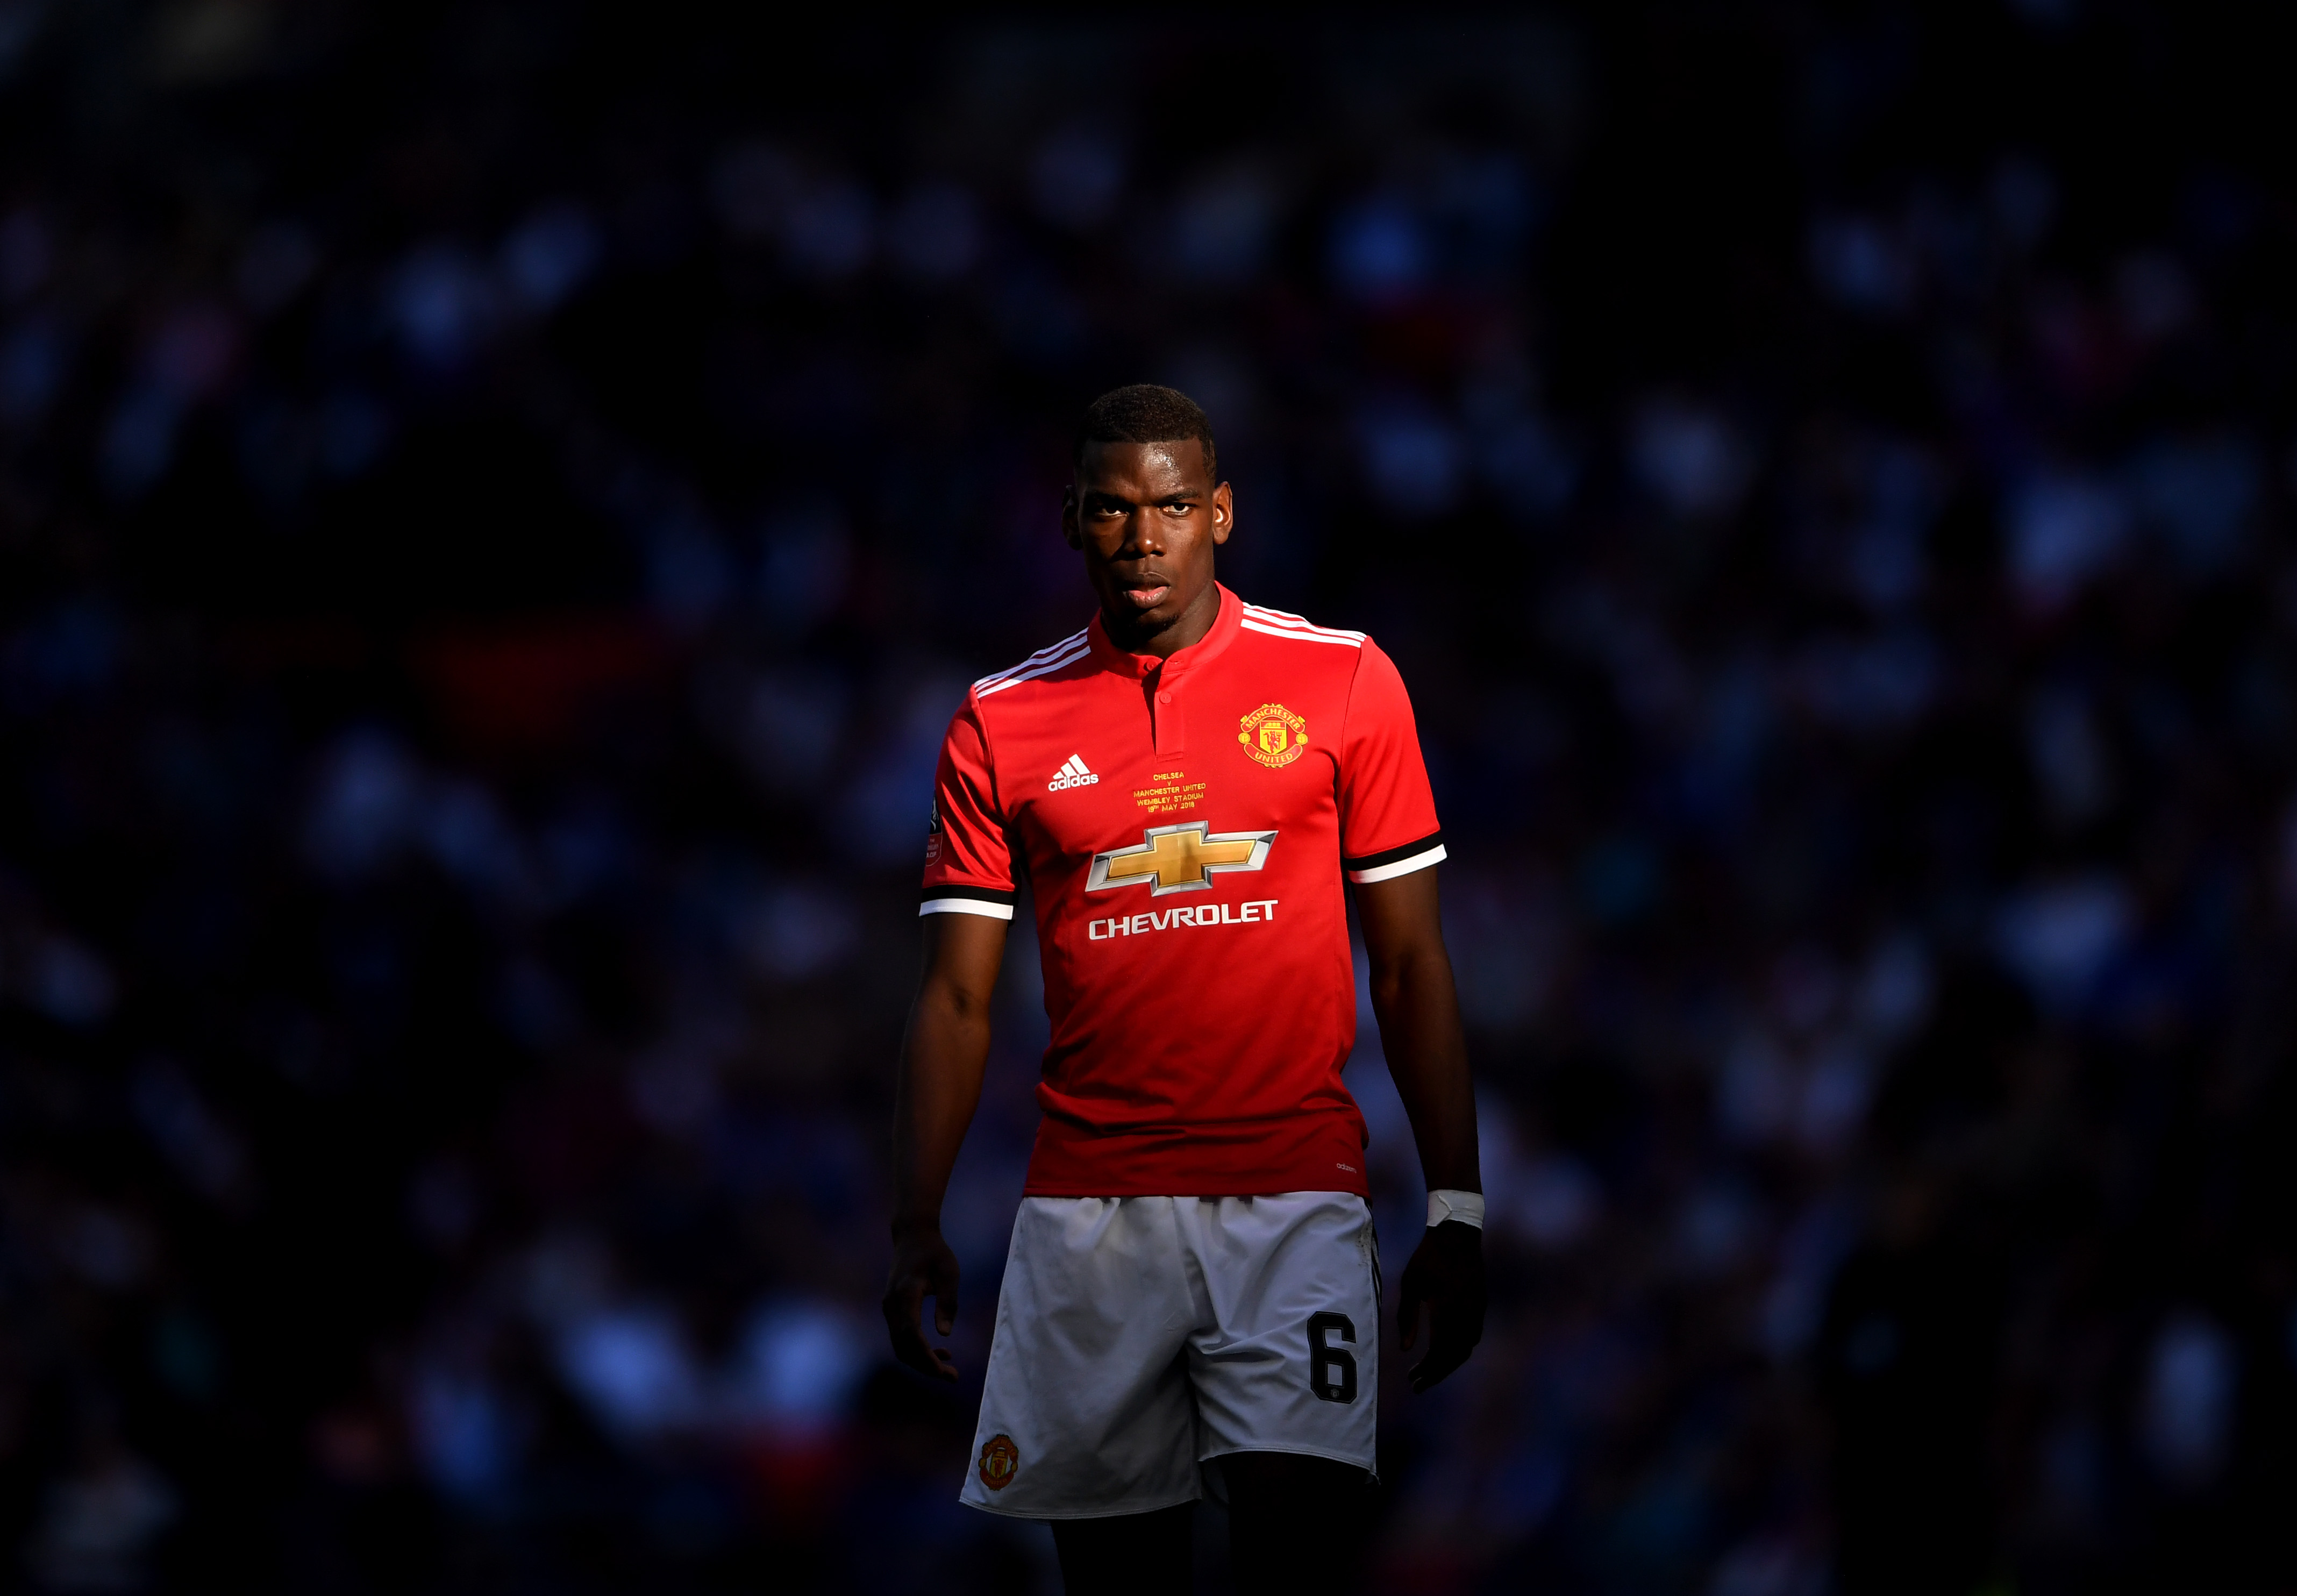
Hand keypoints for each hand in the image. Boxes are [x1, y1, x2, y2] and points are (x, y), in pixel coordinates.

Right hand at [881, 1223, 961, 1380]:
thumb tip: (945, 1334)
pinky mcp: (892, 1310)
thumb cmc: (935, 1252)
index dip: (926, 1358)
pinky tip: (938, 1352)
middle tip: (953, 1377)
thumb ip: (947, 1301)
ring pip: (900, 1346)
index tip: (945, 1372)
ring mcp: (888, 1308)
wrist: (912, 1236)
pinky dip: (917, 1350)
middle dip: (926, 1366)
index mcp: (905, 1294)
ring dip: (921, 1361)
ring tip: (949, 1367)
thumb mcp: (949, 1272)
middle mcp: (892, 1305)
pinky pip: (901, 1338)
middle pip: (903, 1347)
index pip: (911, 1335)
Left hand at [1396, 1220, 1485, 1392]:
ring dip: (1448, 1364)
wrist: (1458, 1234)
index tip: (1413, 1382)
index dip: (1427, 1371)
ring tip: (1429, 1372)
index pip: (1439, 1352)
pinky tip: (1445, 1352)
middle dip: (1435, 1374)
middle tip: (1417, 1385)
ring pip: (1466, 1349)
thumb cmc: (1428, 1257)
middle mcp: (1465, 1314)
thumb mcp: (1410, 1284)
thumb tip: (1405, 1350)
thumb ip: (1406, 1317)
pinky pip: (1473, 1337)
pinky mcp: (1481, 1306)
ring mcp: (1477, 1310)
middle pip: (1453, 1356)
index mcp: (1446, 1309)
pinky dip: (1459, 1350)